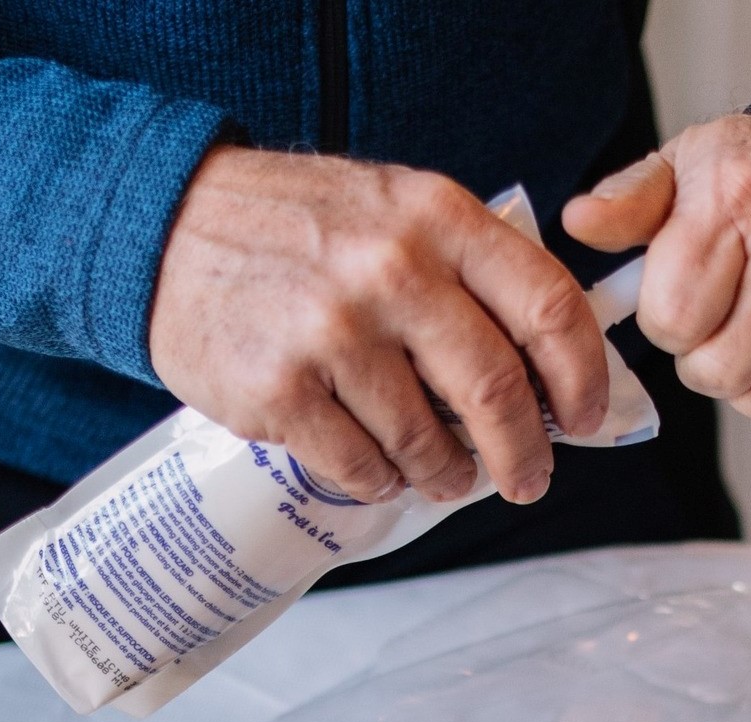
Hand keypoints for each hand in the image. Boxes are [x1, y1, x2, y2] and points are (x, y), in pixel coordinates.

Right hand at [149, 147, 607, 505]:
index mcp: (437, 218)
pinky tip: (377, 466)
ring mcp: (332, 332)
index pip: (547, 306)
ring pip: (428, 442)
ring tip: (446, 476)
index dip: (582, 377)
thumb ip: (472, 272)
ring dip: (449, 475)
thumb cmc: (299, 230)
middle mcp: (391, 269)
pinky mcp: (280, 389)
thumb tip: (551, 371)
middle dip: (524, 453)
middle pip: (496, 388)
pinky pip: (362, 467)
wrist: (166, 228)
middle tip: (529, 480)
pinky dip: (381, 481)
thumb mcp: (398, 210)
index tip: (585, 418)